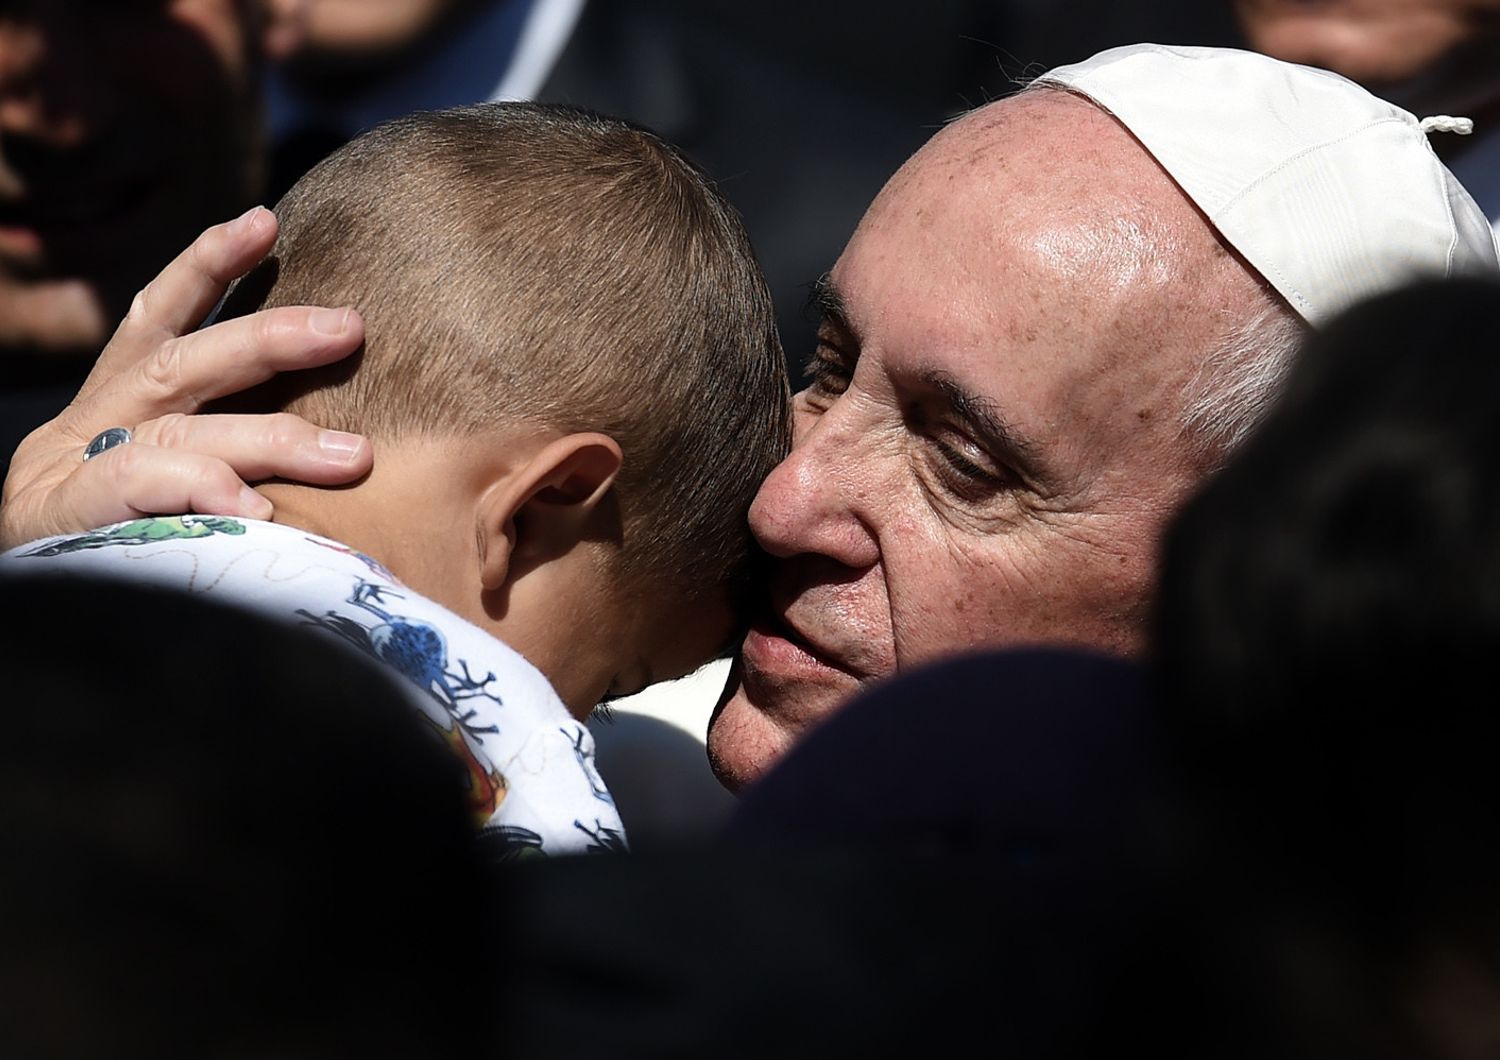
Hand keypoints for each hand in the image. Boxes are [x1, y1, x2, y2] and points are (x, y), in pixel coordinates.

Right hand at [0, 207, 372, 549]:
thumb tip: (345, 444)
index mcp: (115, 409)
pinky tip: (255, 509)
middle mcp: (91, 426)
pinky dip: (201, 489)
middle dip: (268, 338)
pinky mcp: (64, 519)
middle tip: (348, 326)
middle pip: (183, 365)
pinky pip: (139, 488)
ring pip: (180, 433)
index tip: (264, 221)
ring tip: (351, 456)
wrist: (38, 627)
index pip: (159, 320)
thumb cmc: (124, 553)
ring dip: (272, 438)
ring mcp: (71, 471)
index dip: (206, 266)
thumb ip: (232, 457)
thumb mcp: (171, 492)